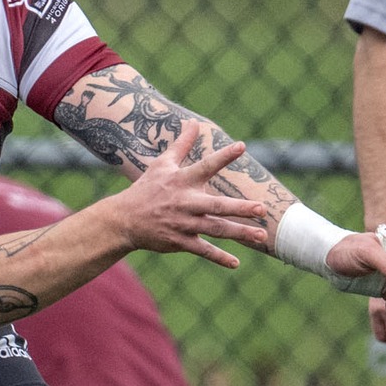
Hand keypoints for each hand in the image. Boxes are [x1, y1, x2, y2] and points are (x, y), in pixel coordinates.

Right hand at [109, 125, 269, 267]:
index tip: (242, 146)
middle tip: (261, 209)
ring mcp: (183, 224)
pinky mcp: (179, 241)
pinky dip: (218, 257)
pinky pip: (202, 250)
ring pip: (215, 229)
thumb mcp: (162, 164)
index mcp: (182, 181)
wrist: (124, 220)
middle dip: (239, 208)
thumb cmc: (146, 189)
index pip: (205, 166)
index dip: (223, 156)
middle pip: (216, 205)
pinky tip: (235, 263)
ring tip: (261, 236)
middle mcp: (185, 202)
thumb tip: (194, 122)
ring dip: (239, 233)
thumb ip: (182, 144)